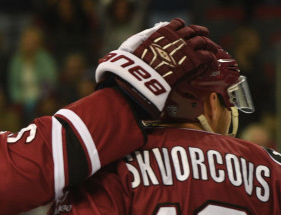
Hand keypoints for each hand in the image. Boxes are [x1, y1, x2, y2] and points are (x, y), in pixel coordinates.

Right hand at [96, 18, 218, 117]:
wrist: (138, 80)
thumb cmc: (129, 71)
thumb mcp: (127, 55)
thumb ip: (130, 51)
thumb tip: (111, 59)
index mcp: (161, 33)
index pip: (177, 24)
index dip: (182, 28)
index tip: (185, 32)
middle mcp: (175, 37)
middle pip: (193, 30)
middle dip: (200, 33)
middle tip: (205, 37)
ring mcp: (185, 47)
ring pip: (202, 41)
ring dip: (209, 45)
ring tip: (213, 50)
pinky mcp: (192, 60)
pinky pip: (206, 55)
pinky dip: (210, 58)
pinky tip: (211, 62)